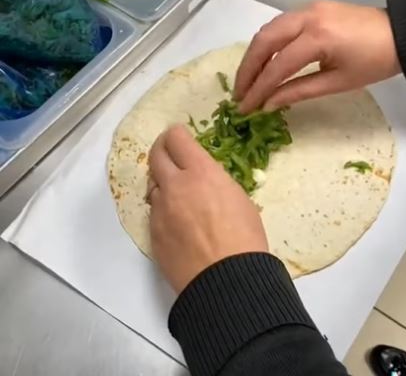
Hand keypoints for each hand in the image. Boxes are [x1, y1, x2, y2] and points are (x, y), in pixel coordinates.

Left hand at [148, 125, 267, 293]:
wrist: (227, 280)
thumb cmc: (244, 238)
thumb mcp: (238, 198)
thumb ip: (215, 182)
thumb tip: (203, 180)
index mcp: (201, 173)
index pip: (176, 139)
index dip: (176, 134)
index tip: (179, 136)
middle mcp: (175, 186)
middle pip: (155, 155)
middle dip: (161, 148)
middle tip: (168, 151)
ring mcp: (160, 210)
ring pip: (152, 184)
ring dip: (161, 181)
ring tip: (175, 190)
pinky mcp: (153, 232)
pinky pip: (154, 211)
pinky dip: (162, 208)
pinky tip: (176, 220)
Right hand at [235, 0, 401, 112]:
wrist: (399, 34)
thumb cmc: (373, 63)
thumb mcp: (336, 83)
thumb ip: (297, 92)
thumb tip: (267, 105)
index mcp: (318, 37)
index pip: (277, 66)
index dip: (258, 89)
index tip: (244, 108)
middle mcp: (307, 17)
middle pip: (263, 42)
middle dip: (246, 70)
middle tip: (238, 94)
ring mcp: (307, 9)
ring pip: (267, 31)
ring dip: (253, 57)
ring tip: (246, 82)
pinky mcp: (309, 9)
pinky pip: (278, 26)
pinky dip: (265, 46)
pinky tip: (262, 64)